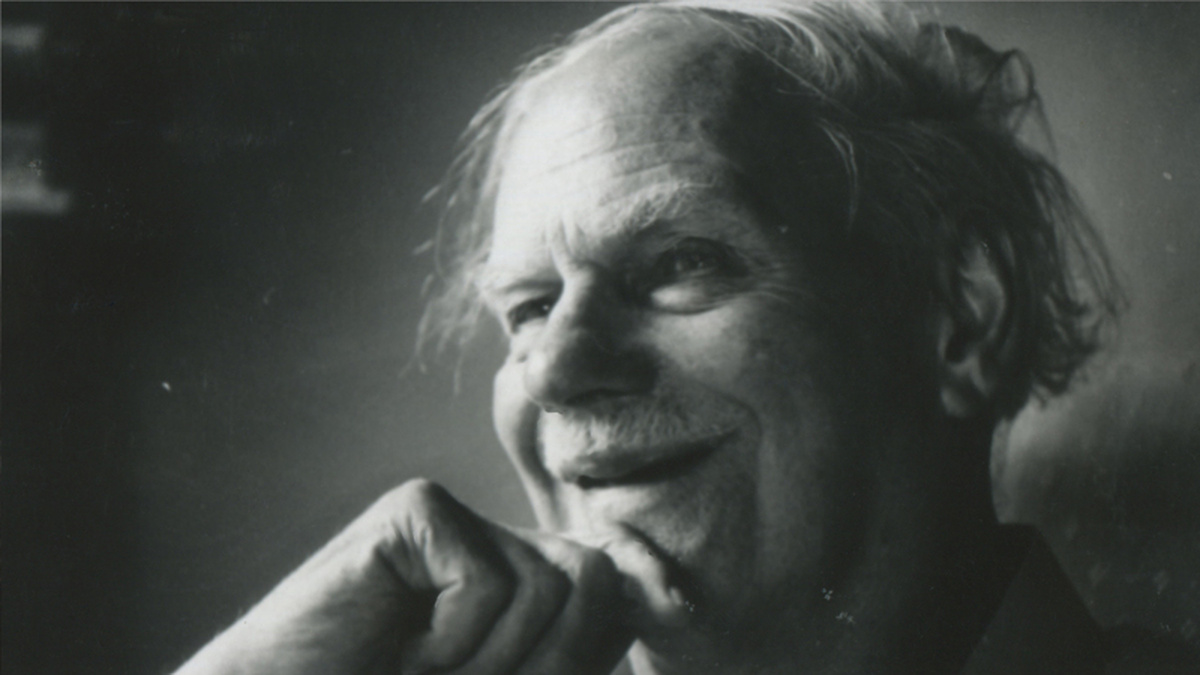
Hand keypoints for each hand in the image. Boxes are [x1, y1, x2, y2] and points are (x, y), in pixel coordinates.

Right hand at [174, 479, 686, 674]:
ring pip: (550, 584)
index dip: (624, 616)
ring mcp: (454, 519)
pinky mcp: (412, 512)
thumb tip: (671, 602)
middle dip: (550, 660)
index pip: (615, 585)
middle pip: (595, 577)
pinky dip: (448, 641)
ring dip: (489, 662)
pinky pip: (485, 580)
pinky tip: (399, 646)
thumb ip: (569, 654)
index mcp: (523, 587)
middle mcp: (497, 543)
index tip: (616, 633)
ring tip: (424, 669)